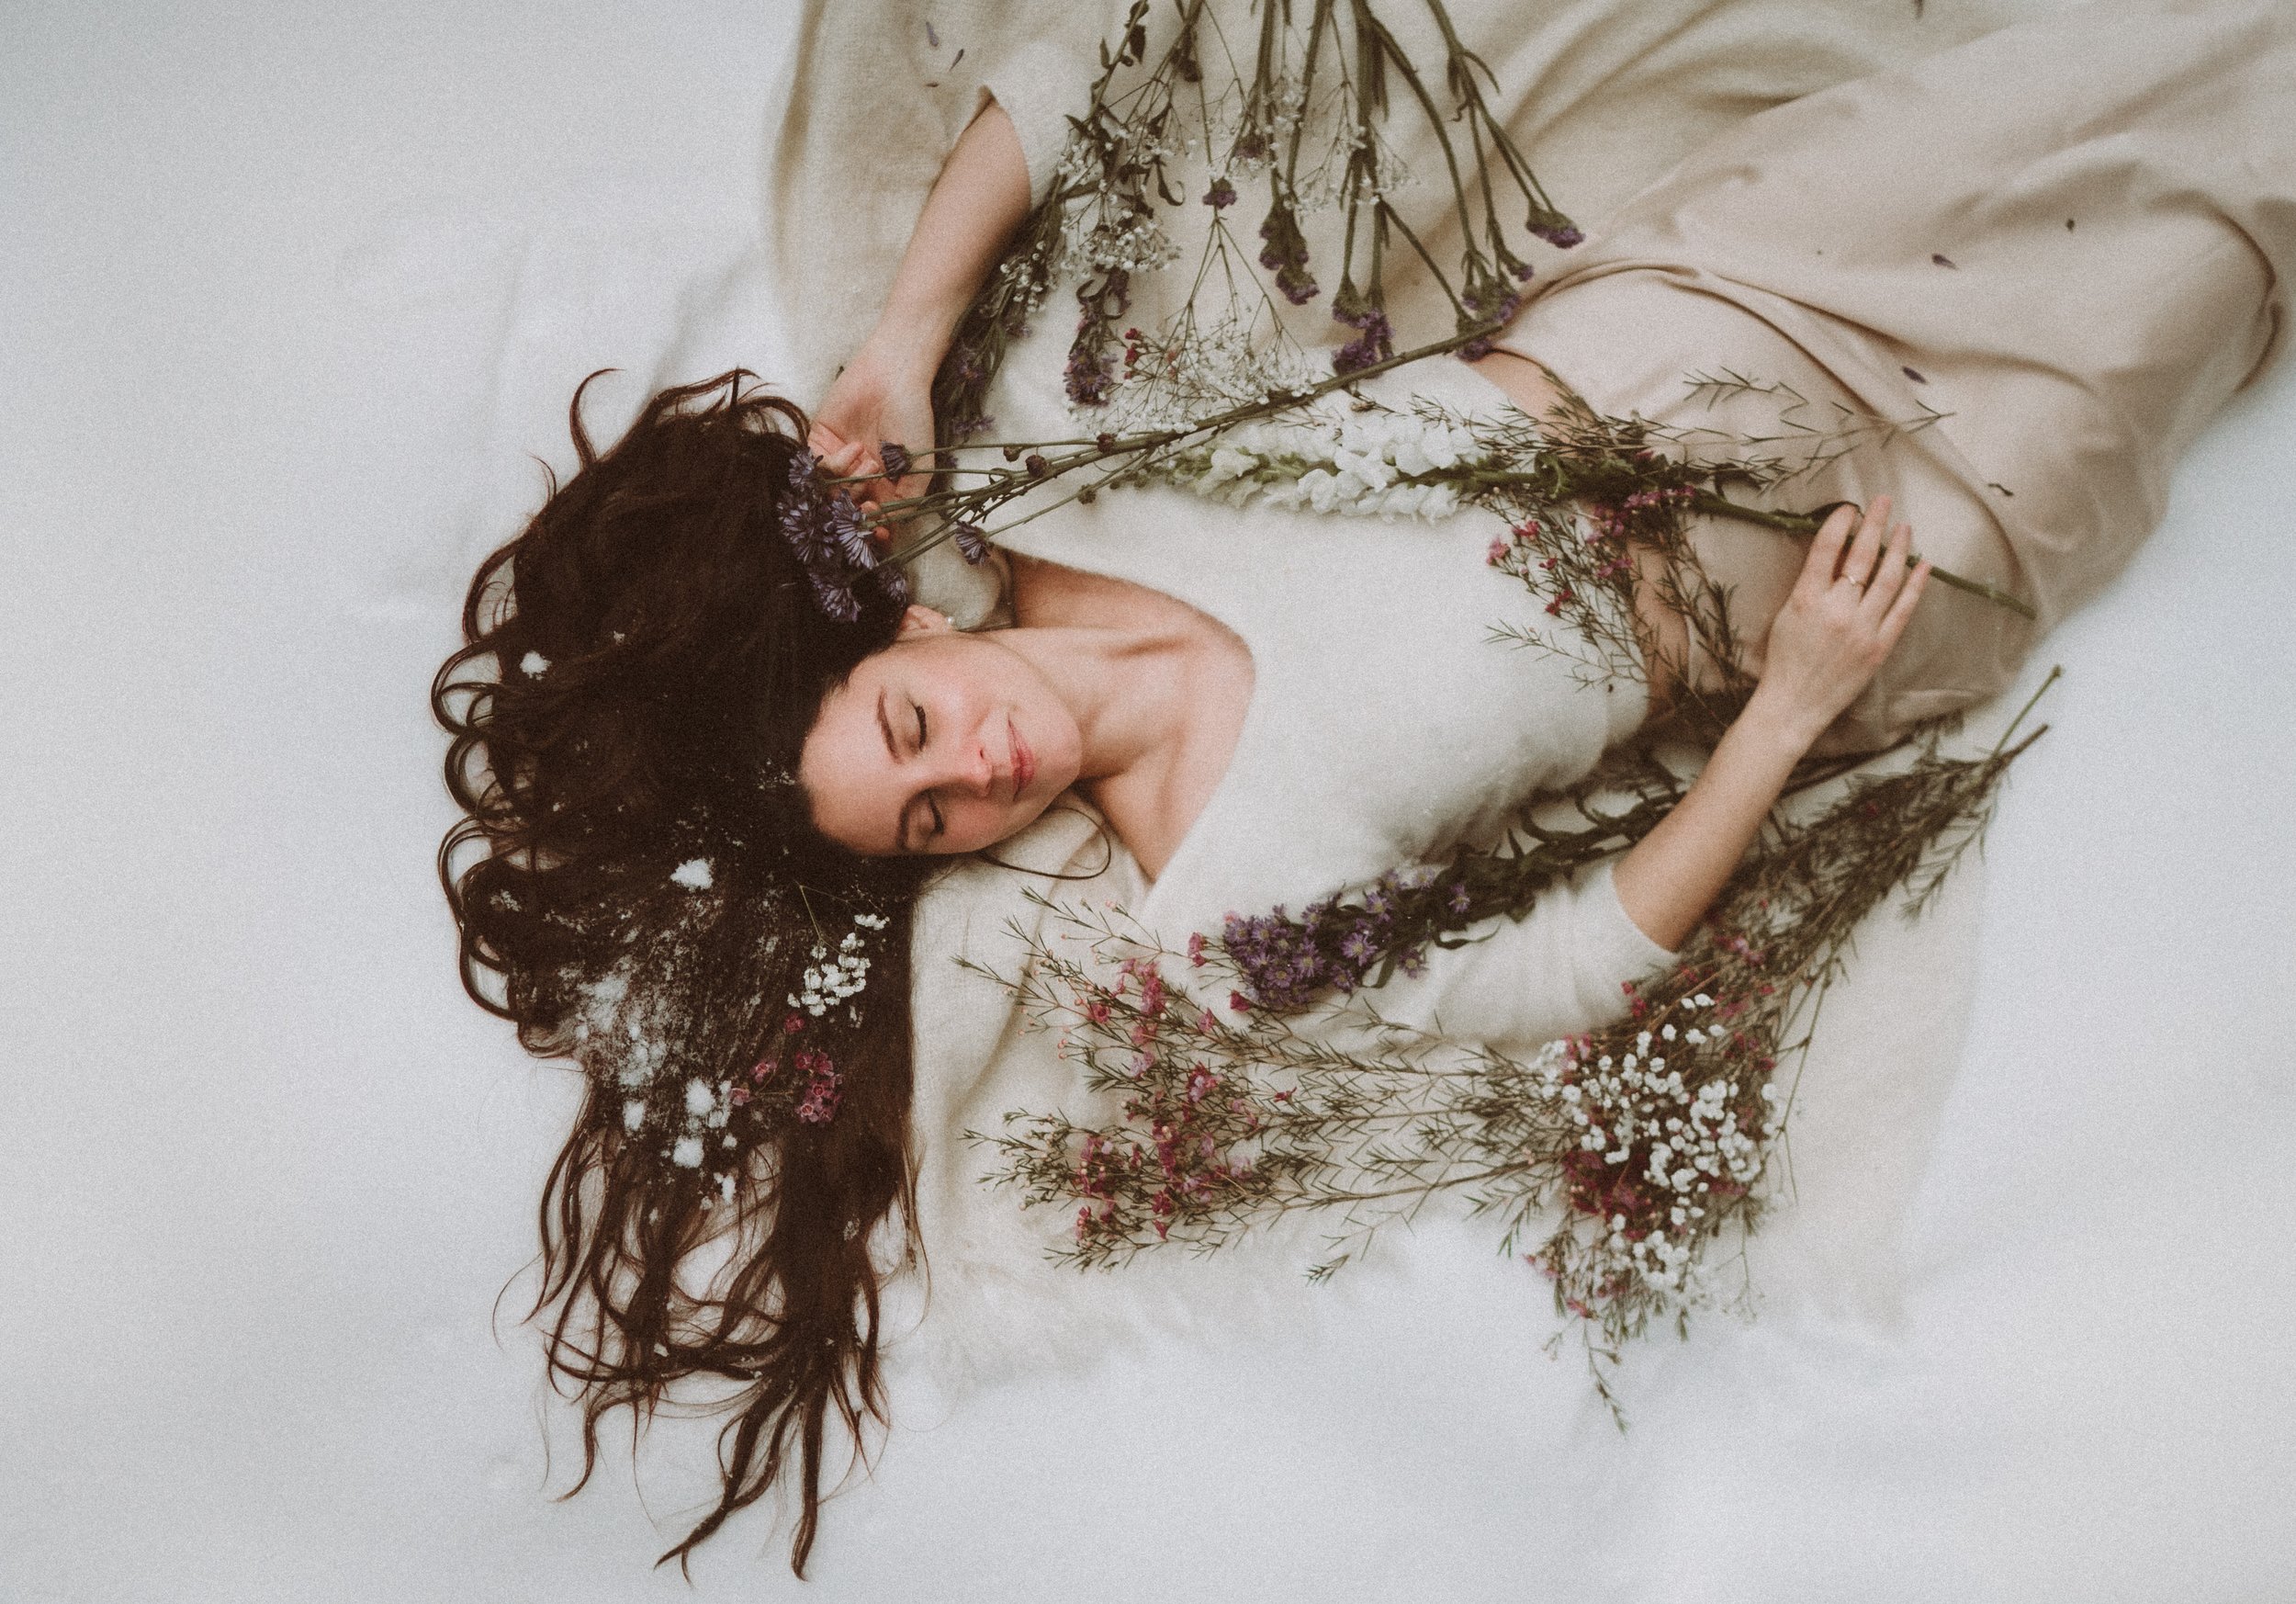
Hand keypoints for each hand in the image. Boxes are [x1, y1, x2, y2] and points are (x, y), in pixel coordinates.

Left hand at [809, 339, 936, 523]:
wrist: (894, 377)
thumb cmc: (913, 418)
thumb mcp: (919, 467)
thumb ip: (907, 501)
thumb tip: (889, 529)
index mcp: (884, 486)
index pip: (871, 519)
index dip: (871, 531)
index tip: (879, 534)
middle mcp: (859, 477)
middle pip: (846, 510)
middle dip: (857, 510)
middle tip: (871, 501)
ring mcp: (838, 460)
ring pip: (828, 493)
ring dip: (848, 486)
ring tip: (869, 463)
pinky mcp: (819, 442)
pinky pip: (815, 469)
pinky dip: (833, 466)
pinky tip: (855, 449)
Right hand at [1751, 497, 1930, 744]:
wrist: (1792, 704)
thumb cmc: (1783, 661)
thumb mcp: (1787, 616)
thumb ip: (1810, 585)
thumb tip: (1838, 554)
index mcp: (1806, 600)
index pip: (1826, 549)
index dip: (1839, 523)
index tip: (1850, 508)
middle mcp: (1837, 611)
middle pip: (1861, 558)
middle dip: (1873, 525)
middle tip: (1883, 501)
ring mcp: (1861, 630)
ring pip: (1887, 579)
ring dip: (1898, 548)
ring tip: (1904, 526)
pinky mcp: (1879, 647)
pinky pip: (1902, 610)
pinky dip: (1915, 585)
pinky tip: (1924, 565)